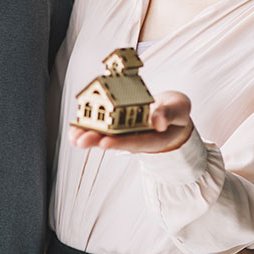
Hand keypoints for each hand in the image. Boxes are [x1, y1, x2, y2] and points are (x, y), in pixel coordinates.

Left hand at [69, 91, 193, 153]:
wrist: (171, 110)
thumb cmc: (176, 110)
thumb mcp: (179, 109)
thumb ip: (170, 115)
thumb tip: (158, 122)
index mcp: (154, 137)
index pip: (136, 142)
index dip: (120, 142)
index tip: (105, 143)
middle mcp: (137, 137)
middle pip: (116, 141)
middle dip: (96, 141)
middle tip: (81, 142)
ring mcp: (126, 132)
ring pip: (105, 136)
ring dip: (88, 136)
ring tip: (73, 138)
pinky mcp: (118, 124)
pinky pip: (102, 126)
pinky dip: (88, 127)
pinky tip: (74, 130)